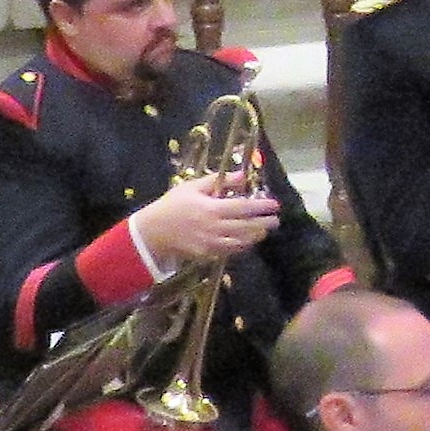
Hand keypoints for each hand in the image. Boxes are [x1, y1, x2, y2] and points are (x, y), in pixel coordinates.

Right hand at [132, 176, 279, 271]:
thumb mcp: (193, 187)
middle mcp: (215, 228)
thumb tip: (243, 176)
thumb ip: (219, 181)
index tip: (275, 204)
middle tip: (276, 219)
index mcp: (212, 209)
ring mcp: (212, 243)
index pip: (244, 207)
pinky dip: (243, 246)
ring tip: (265, 230)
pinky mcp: (208, 255)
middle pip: (247, 226)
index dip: (262, 206)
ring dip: (256, 236)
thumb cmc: (173, 205)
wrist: (152, 232)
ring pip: (242, 241)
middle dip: (265, 223)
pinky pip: (231, 251)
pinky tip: (249, 240)